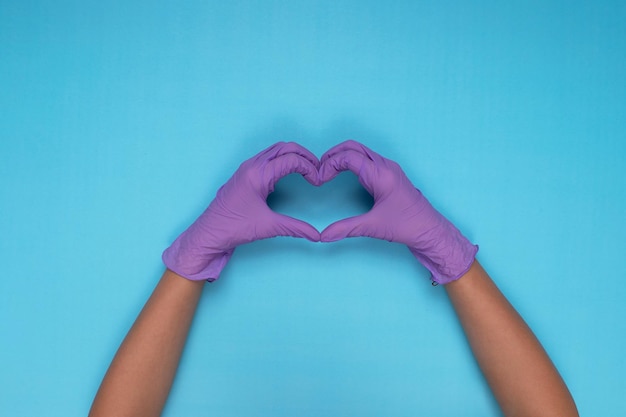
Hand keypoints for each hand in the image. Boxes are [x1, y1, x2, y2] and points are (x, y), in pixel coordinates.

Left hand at [162, 142, 320, 280]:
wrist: (209, 234)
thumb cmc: (233, 228)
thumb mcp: (268, 227)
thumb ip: (295, 228)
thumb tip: (316, 235)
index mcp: (258, 174)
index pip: (291, 160)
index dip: (309, 168)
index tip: (317, 182)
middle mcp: (252, 166)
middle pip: (284, 147)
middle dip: (304, 155)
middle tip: (317, 169)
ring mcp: (246, 168)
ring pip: (275, 150)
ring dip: (292, 155)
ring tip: (307, 169)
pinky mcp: (244, 174)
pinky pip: (266, 158)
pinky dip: (282, 160)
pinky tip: (288, 174)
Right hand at [319, 140, 477, 283]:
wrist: (431, 231)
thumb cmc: (408, 226)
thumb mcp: (373, 227)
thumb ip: (346, 229)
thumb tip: (323, 236)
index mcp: (381, 174)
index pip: (349, 157)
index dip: (329, 164)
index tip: (320, 179)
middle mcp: (386, 166)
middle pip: (354, 147)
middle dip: (333, 155)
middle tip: (319, 169)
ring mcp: (390, 169)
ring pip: (361, 151)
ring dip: (343, 157)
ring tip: (328, 170)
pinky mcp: (391, 175)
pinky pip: (368, 159)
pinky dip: (352, 161)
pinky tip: (345, 175)